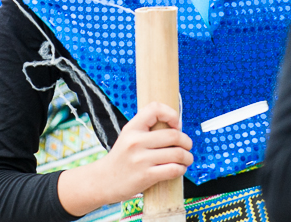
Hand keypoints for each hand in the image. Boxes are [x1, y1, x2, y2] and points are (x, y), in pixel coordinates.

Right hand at [58, 102, 192, 215]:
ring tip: (187, 159)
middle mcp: (136, 141)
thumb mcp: (128, 136)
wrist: (103, 181)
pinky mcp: (145, 176)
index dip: (171, 114)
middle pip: (173, 134)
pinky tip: (179, 169)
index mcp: (132, 128)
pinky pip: (173, 169)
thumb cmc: (121, 158)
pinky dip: (181, 169)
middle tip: (187, 146)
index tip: (175, 125)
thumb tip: (176, 126)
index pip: (155, 108)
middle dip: (186, 141)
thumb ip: (147, 129)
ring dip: (187, 157)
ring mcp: (140, 159)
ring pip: (177, 153)